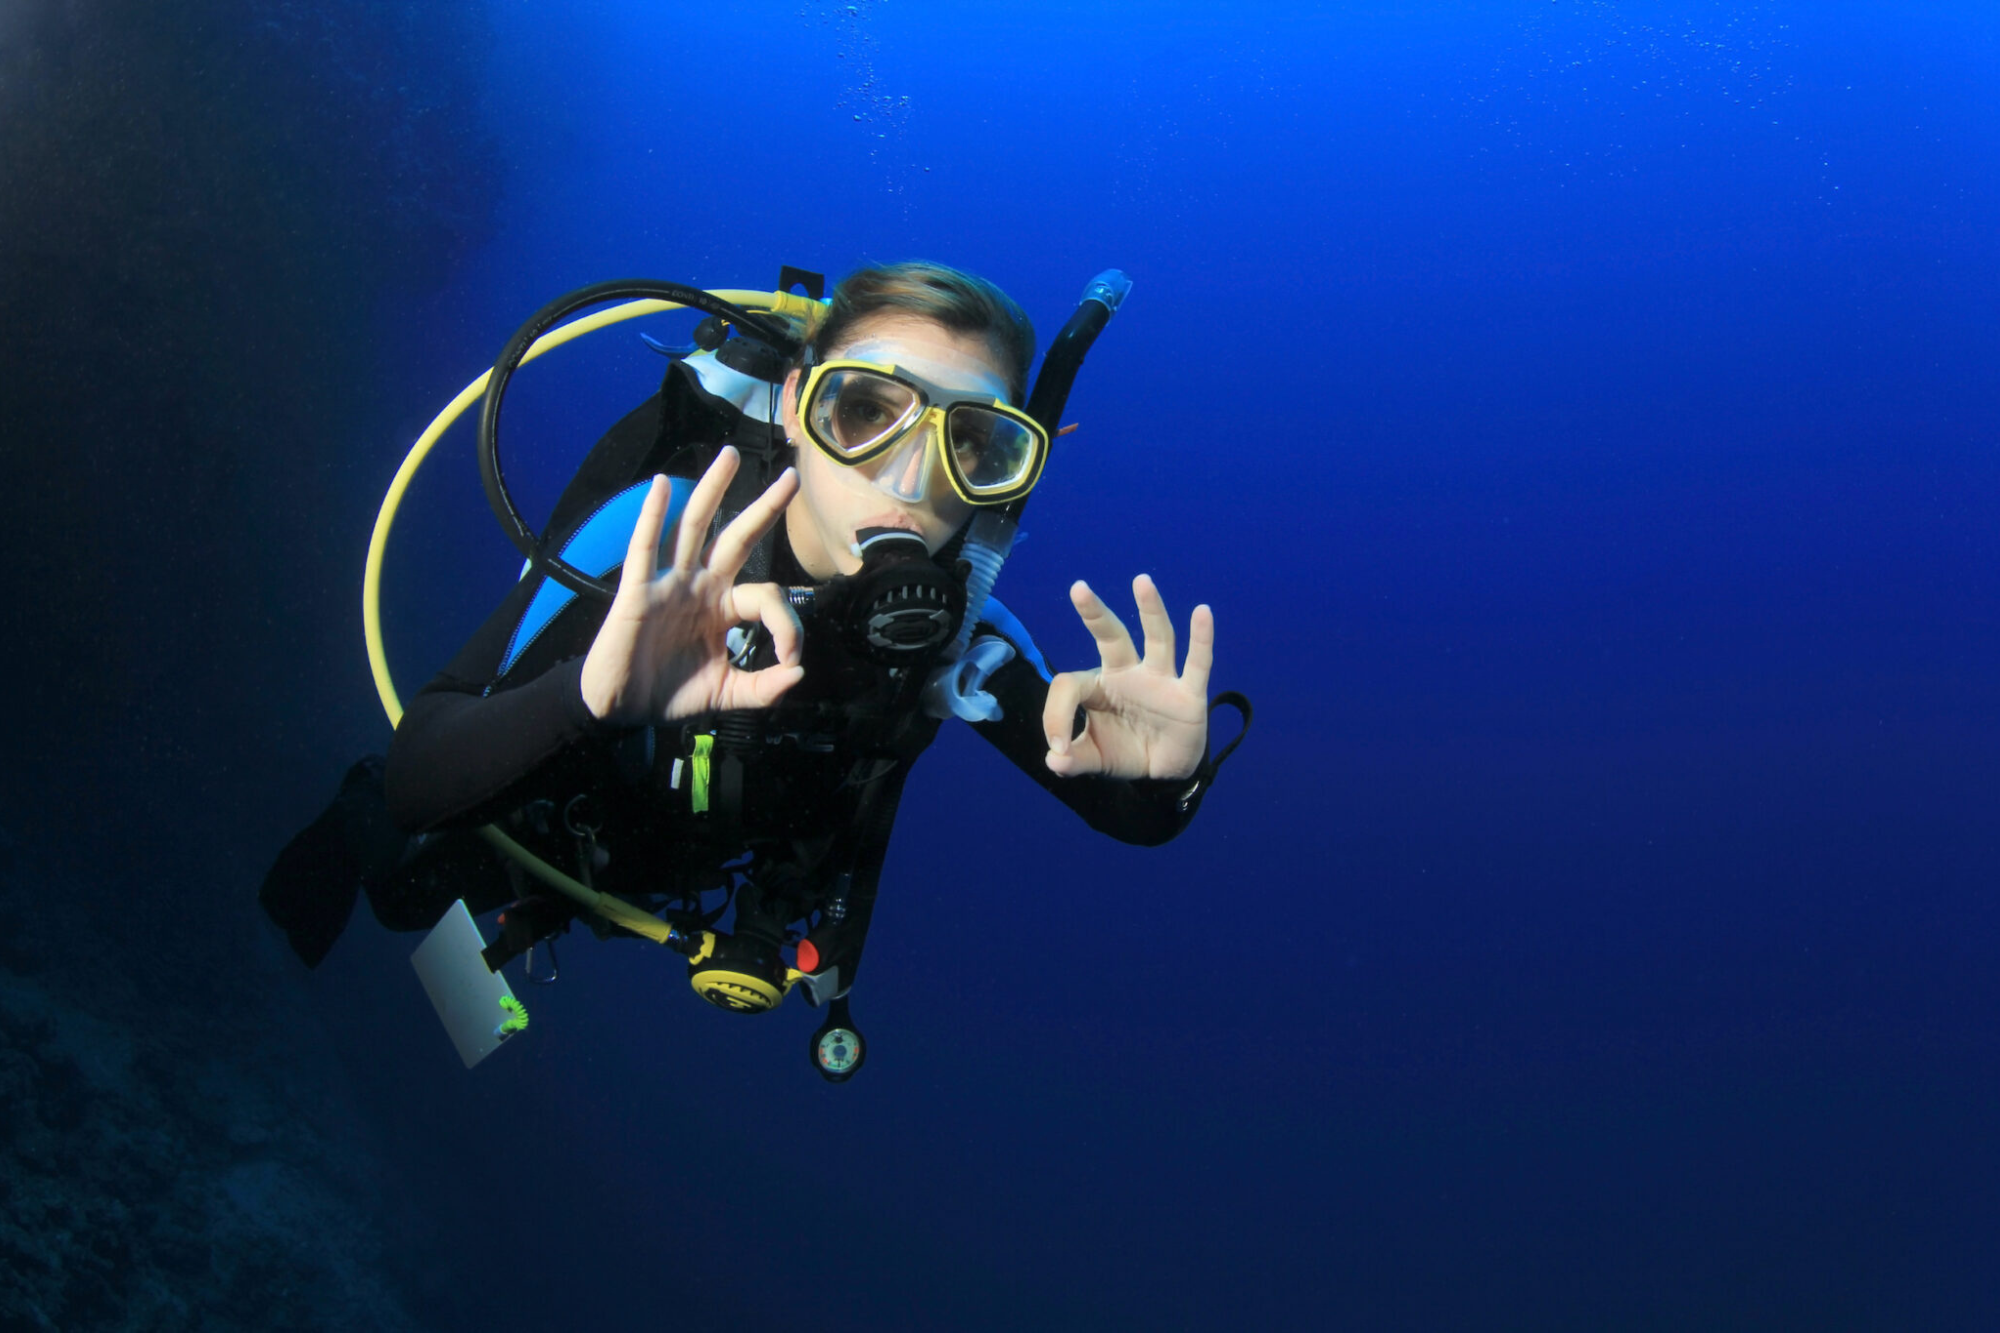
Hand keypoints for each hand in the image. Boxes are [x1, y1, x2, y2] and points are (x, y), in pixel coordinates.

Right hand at [580, 447, 803, 725]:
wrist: (620, 709)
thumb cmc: (670, 695)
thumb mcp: (726, 695)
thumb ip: (763, 688)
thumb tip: (799, 675)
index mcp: (725, 609)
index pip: (767, 596)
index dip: (788, 625)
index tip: (791, 660)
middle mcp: (702, 587)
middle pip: (738, 537)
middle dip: (765, 507)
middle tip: (791, 477)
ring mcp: (671, 584)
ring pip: (695, 528)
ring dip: (713, 491)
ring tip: (731, 457)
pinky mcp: (639, 591)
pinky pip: (646, 547)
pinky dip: (652, 515)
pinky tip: (662, 485)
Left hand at [1042, 574, 1212, 779]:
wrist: (1165, 772)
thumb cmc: (1126, 750)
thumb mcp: (1093, 758)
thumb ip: (1072, 760)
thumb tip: (1055, 761)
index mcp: (1100, 685)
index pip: (1071, 685)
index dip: (1056, 716)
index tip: (1057, 748)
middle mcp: (1128, 673)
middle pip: (1111, 637)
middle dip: (1095, 614)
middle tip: (1078, 588)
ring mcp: (1160, 680)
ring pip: (1157, 639)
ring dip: (1150, 611)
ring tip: (1141, 581)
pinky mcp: (1188, 694)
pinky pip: (1197, 663)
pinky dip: (1201, 639)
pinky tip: (1203, 613)